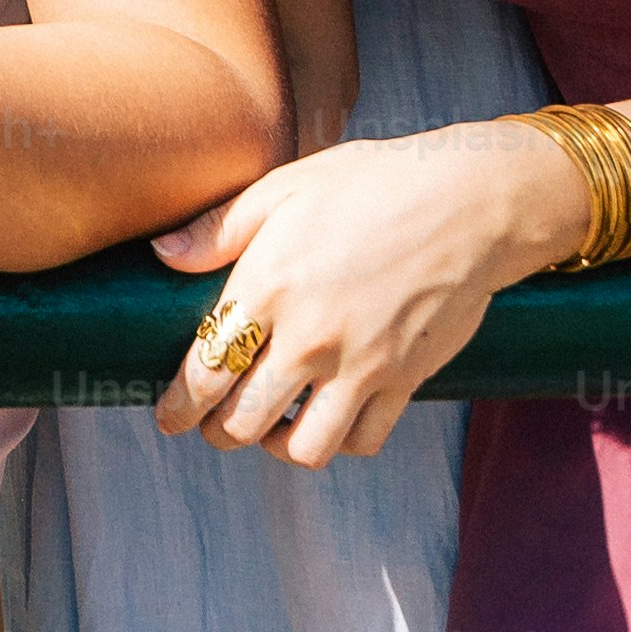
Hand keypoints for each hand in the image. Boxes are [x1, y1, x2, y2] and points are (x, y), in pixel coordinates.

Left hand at [147, 125, 549, 468]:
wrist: (468, 202)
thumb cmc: (372, 184)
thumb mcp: (286, 187)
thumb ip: (219, 228)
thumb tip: (161, 254)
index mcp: (268, 286)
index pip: (205, 372)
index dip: (178, 406)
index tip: (169, 415)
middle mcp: (309, 336)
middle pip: (241, 421)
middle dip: (216, 432)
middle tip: (210, 426)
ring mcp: (359, 365)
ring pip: (301, 447)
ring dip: (274, 445)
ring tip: (266, 428)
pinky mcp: (403, 381)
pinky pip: (361, 441)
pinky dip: (338, 442)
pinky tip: (324, 419)